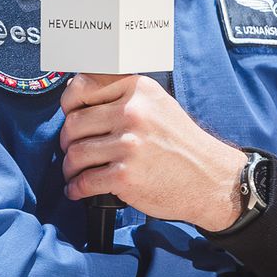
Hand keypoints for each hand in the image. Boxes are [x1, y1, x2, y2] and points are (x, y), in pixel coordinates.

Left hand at [59, 73, 246, 232]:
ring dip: (69, 167)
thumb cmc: (180, 143)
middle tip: (72, 149)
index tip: (69, 113)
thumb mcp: (157, 104)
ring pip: (75, 153)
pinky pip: (85, 181)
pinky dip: (76, 188)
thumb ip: (124, 97)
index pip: (84, 86)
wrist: (209, 178)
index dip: (68, 102)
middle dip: (67, 140)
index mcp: (138, 90)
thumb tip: (79, 98)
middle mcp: (132, 113)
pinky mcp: (125, 177)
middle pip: (74, 123)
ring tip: (74, 173)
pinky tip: (78, 190)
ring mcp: (128, 145)